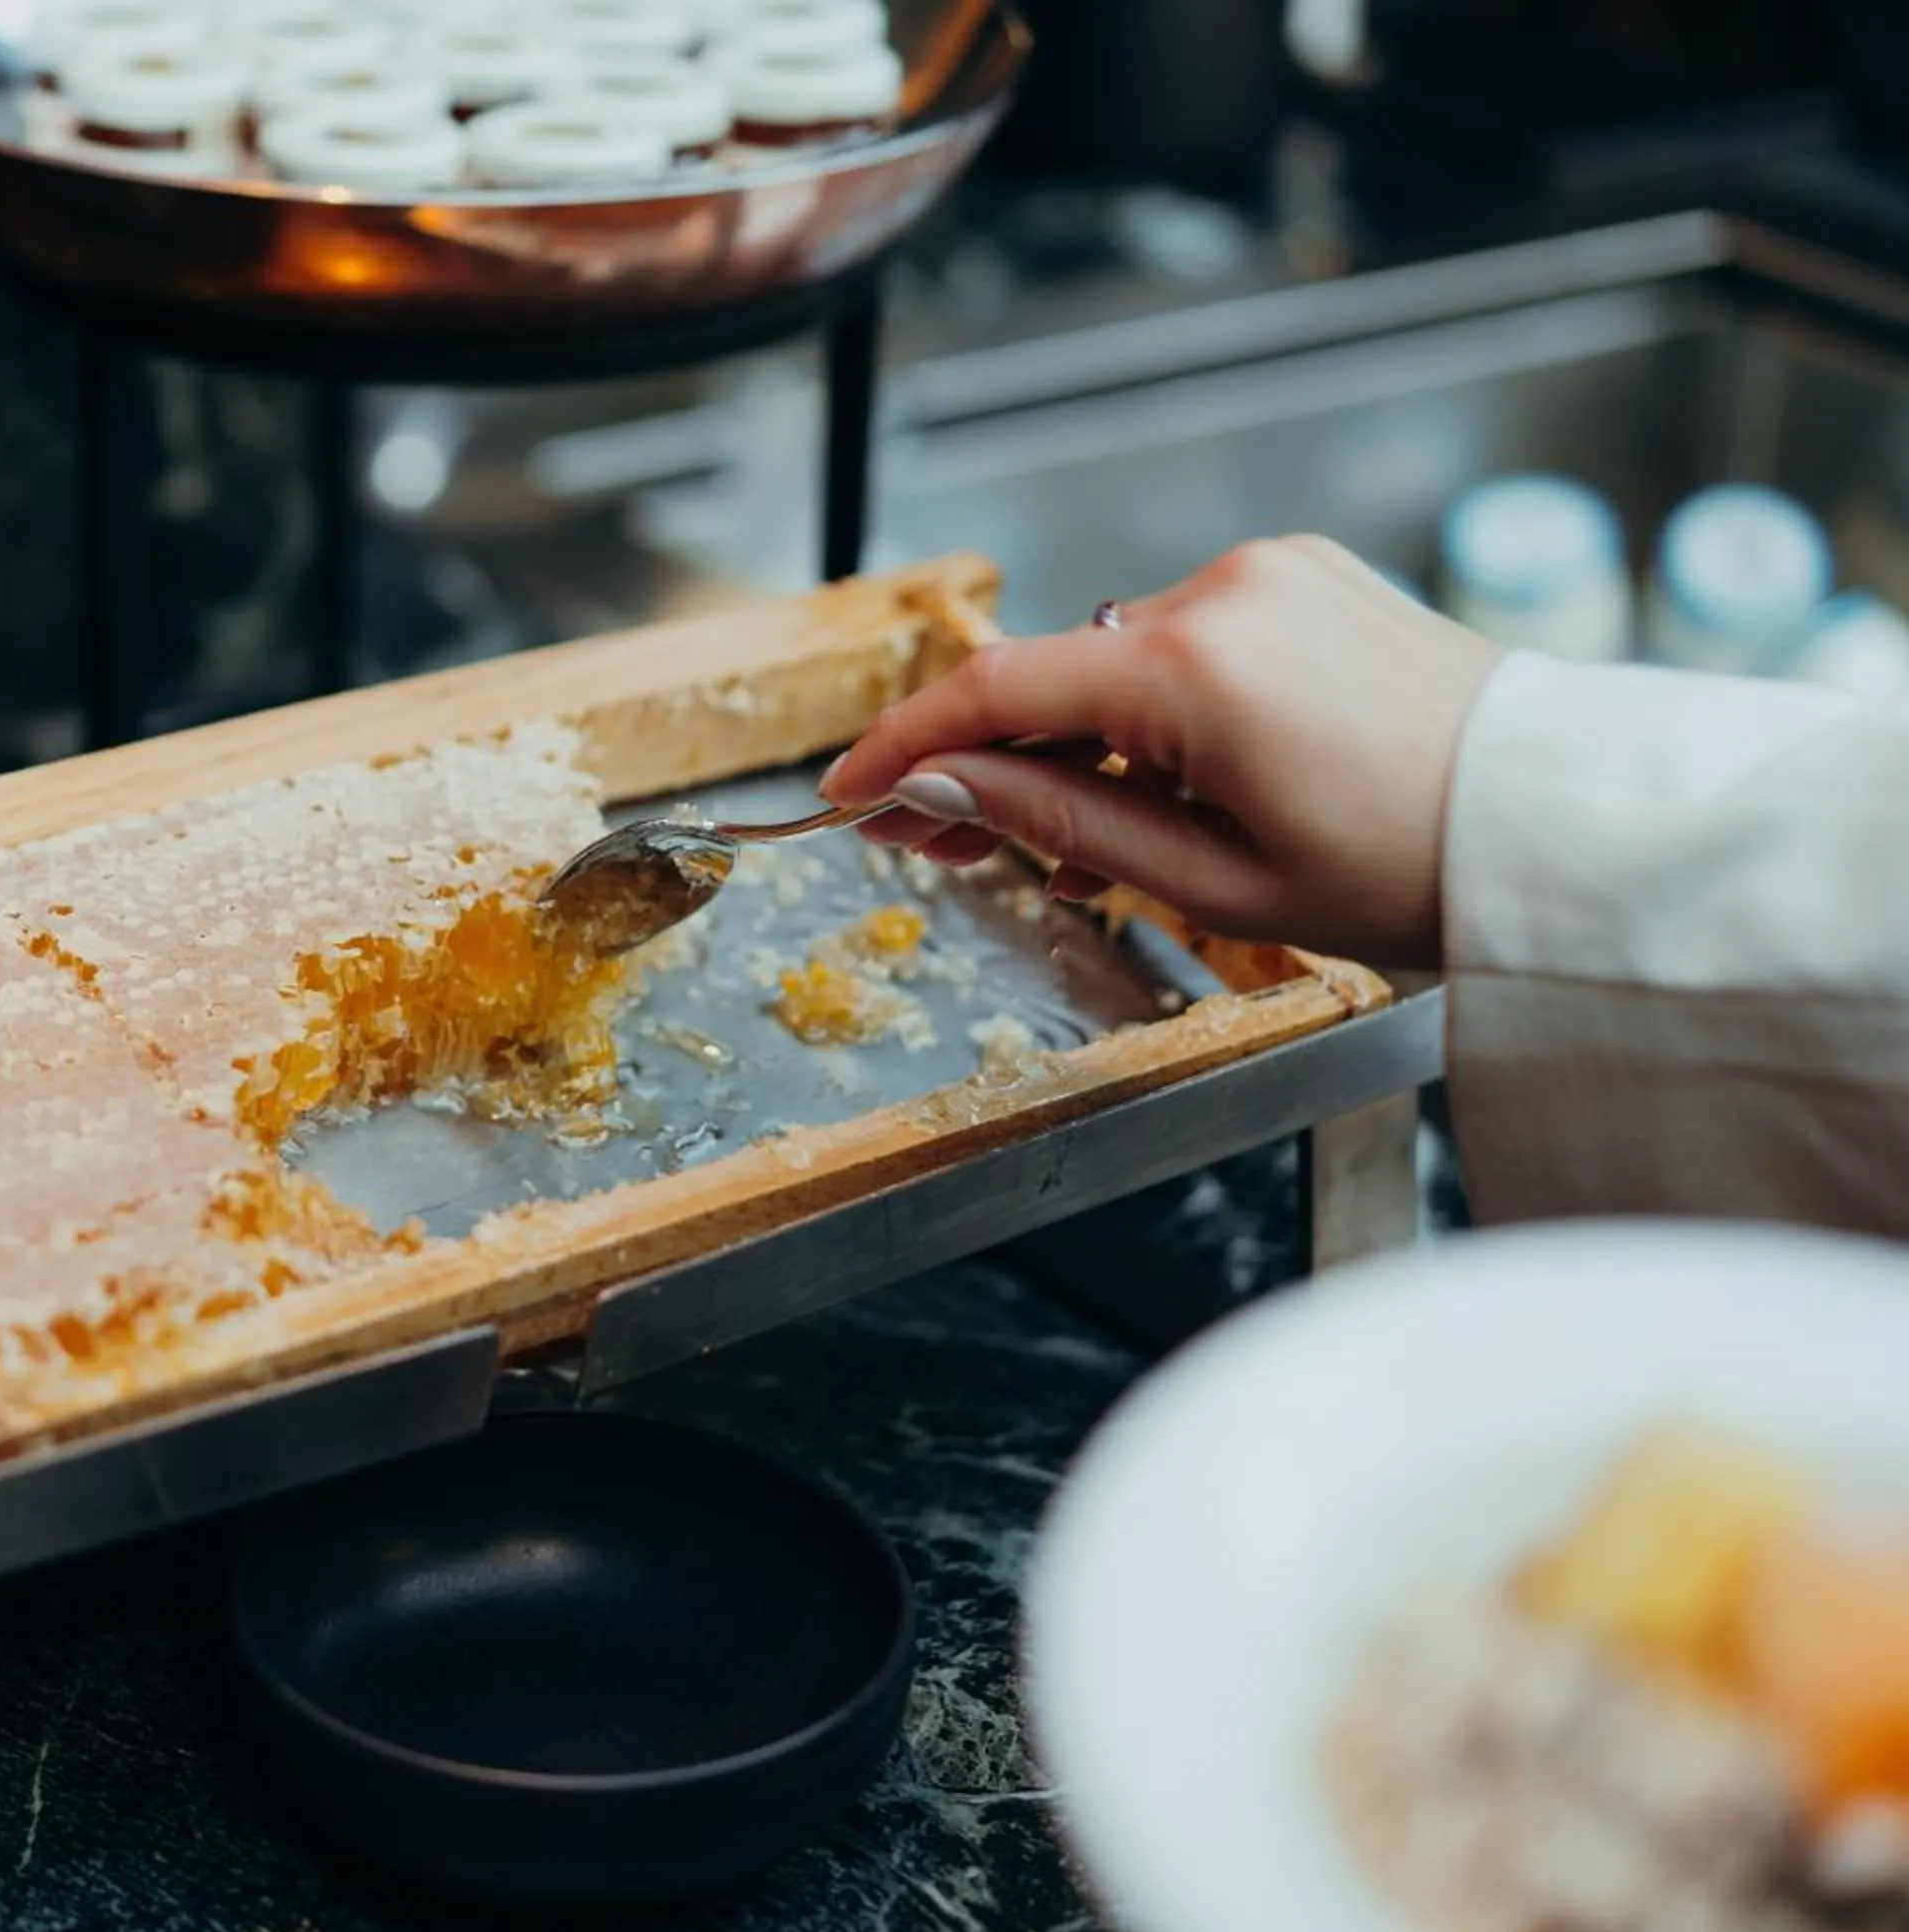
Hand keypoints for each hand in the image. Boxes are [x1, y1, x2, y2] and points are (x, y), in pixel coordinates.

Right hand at [820, 536, 1505, 965]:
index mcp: (1194, 667)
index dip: (904, 744)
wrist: (1562, 829)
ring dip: (1076, 741)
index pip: (995, 689)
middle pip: (1053, 673)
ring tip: (1066, 843)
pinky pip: (1187, 641)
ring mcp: (1273, 574)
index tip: (849, 789)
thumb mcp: (1209, 879)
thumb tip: (940, 781)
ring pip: (1117, 660)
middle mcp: (1225, 591)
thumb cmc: (1410, 870)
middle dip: (986, 758)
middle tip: (938, 841)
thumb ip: (1057, 816)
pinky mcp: (1311, 578)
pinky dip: (1152, 709)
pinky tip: (1150, 786)